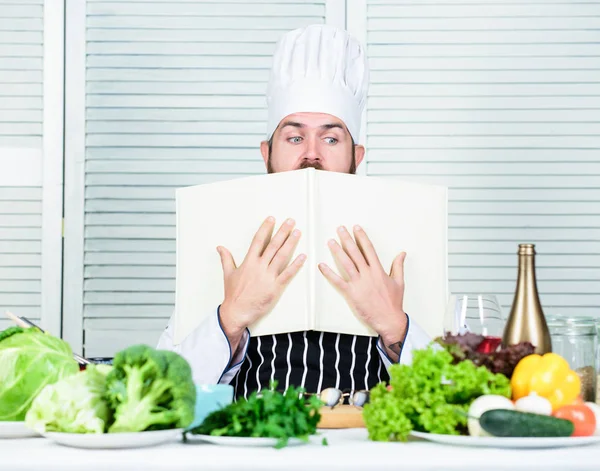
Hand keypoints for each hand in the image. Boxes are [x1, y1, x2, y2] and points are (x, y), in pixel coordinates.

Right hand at [217, 217, 305, 349]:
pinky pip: (288, 274)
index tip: (272, 219)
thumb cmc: (233, 294)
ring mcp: (268, 277)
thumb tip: (220, 247)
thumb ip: (226, 259)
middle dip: (283, 232)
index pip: (258, 240)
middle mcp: (259, 267)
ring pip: (282, 256)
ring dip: (291, 243)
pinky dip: (296, 265)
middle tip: (291, 221)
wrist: (237, 312)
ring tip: (297, 233)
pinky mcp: (275, 287)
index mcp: (248, 262)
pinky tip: (302, 256)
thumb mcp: (228, 274)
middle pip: (273, 245)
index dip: (266, 228)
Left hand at [318, 225, 407, 360]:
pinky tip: (322, 265)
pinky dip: (329, 273)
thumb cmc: (394, 302)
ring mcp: (359, 283)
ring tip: (330, 241)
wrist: (389, 319)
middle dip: (347, 239)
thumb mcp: (399, 282)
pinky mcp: (351, 294)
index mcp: (378, 270)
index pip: (369, 249)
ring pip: (346, 264)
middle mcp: (368, 274)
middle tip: (340, 229)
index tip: (356, 228)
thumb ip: (398, 266)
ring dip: (337, 251)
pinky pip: (338, 281)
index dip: (362, 237)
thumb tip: (402, 253)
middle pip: (355, 253)